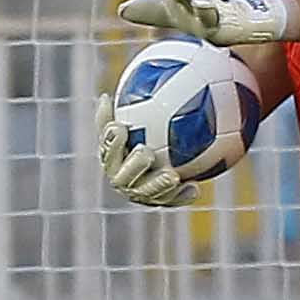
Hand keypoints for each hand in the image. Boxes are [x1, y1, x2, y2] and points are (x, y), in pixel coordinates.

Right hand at [95, 92, 196, 207]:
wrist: (165, 155)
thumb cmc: (143, 129)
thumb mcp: (131, 116)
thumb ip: (121, 109)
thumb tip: (104, 96)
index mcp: (112, 159)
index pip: (107, 150)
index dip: (110, 141)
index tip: (119, 127)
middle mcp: (122, 179)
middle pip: (124, 177)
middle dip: (133, 166)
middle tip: (146, 152)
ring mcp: (141, 194)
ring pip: (148, 193)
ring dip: (159, 184)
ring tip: (173, 175)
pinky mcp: (161, 202)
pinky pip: (172, 201)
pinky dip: (182, 196)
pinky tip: (195, 188)